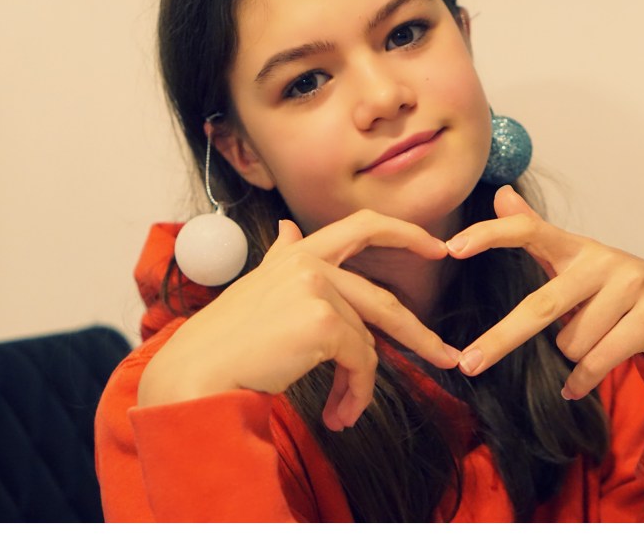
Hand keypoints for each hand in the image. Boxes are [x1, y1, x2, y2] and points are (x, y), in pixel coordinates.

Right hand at [137, 210, 460, 429]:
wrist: (195, 375)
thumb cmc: (223, 344)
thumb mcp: (254, 291)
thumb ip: (281, 260)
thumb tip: (288, 229)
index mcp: (295, 256)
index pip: (360, 227)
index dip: (404, 233)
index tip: (437, 248)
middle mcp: (307, 263)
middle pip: (381, 298)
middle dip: (419, 333)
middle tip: (448, 357)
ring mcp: (316, 288)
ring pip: (367, 341)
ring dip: (360, 385)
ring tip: (345, 413)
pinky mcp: (322, 320)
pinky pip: (359, 362)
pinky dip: (353, 394)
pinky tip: (337, 415)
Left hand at [446, 186, 643, 399]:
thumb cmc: (617, 288)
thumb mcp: (576, 260)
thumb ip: (536, 232)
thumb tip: (501, 195)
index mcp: (578, 247)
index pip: (529, 230)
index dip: (490, 235)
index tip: (452, 248)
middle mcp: (603, 261)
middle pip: (541, 306)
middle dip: (501, 339)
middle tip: (468, 364)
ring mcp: (631, 287)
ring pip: (571, 343)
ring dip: (572, 357)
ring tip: (593, 344)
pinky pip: (597, 361)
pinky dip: (582, 380)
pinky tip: (575, 386)